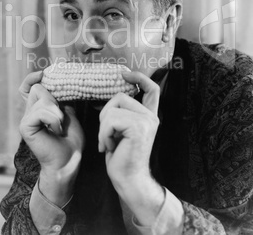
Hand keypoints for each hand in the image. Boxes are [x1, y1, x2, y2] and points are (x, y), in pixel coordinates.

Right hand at [19, 71, 84, 204]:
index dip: (32, 78)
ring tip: (60, 127)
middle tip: (60, 118)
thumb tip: (62, 83)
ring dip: (56, 111)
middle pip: (38, 88)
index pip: (28, 86)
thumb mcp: (69, 114)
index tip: (42, 73)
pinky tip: (56, 131)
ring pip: (41, 98)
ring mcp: (26, 119)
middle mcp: (29, 112)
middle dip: (54, 99)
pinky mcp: (25, 127)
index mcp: (39, 108)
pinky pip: (41, 111)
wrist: (68, 161)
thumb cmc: (71, 140)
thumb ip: (62, 100)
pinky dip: (53, 119)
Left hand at [98, 71, 162, 223]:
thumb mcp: (121, 130)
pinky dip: (104, 134)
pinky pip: (110, 120)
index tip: (125, 74)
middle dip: (106, 114)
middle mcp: (150, 117)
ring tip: (110, 142)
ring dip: (104, 127)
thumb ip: (123, 113)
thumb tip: (110, 95)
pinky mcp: (138, 127)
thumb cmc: (122, 157)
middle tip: (108, 135)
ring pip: (113, 109)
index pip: (152, 89)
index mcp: (148, 116)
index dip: (140, 77)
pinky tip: (110, 147)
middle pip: (121, 96)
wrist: (129, 180)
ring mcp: (146, 121)